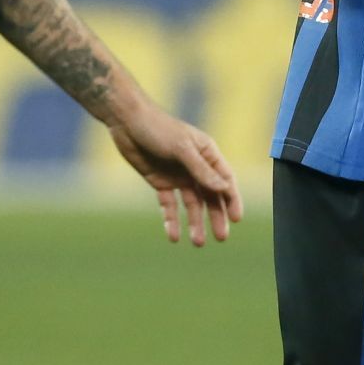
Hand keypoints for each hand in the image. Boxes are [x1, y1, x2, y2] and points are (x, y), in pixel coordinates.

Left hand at [107, 106, 242, 245]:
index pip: (225, 180)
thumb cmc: (159, 128)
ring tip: (198, 243)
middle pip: (211, 196)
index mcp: (207, 154)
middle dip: (217, 216)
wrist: (127, 122)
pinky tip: (173, 236)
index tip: (236, 219)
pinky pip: (169, 205)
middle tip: (221, 237)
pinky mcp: (161, 183)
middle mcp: (196, 167)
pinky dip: (171, 220)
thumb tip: (224, 189)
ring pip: (192, 204)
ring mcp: (179, 176)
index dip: (232, 199)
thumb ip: (201, 169)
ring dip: (195, 222)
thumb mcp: (182, 149)